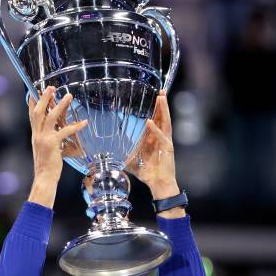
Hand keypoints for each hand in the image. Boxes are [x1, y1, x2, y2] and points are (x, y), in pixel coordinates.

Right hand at [28, 87, 87, 207]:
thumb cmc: (47, 167)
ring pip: (51, 117)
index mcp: (35, 136)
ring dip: (60, 105)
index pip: (31, 116)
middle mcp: (37, 135)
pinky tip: (84, 122)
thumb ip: (51, 141)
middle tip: (51, 87)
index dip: (32, 103)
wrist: (44, 178)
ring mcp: (44, 139)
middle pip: (39, 111)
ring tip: (69, 96)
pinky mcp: (53, 144)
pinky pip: (65, 131)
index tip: (34, 92)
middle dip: (44, 98)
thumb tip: (59, 136)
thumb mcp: (46, 151)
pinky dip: (76, 126)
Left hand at [126, 91, 184, 217]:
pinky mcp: (168, 150)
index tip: (153, 98)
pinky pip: (161, 138)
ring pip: (165, 123)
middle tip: (160, 91)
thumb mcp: (132, 163)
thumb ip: (123, 156)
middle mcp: (161, 139)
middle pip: (162, 118)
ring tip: (161, 98)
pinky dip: (155, 130)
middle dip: (161, 105)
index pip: (155, 121)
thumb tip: (108, 156)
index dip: (155, 110)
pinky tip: (150, 122)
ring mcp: (165, 143)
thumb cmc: (148, 174)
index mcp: (154, 140)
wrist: (158, 185)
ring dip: (163, 110)